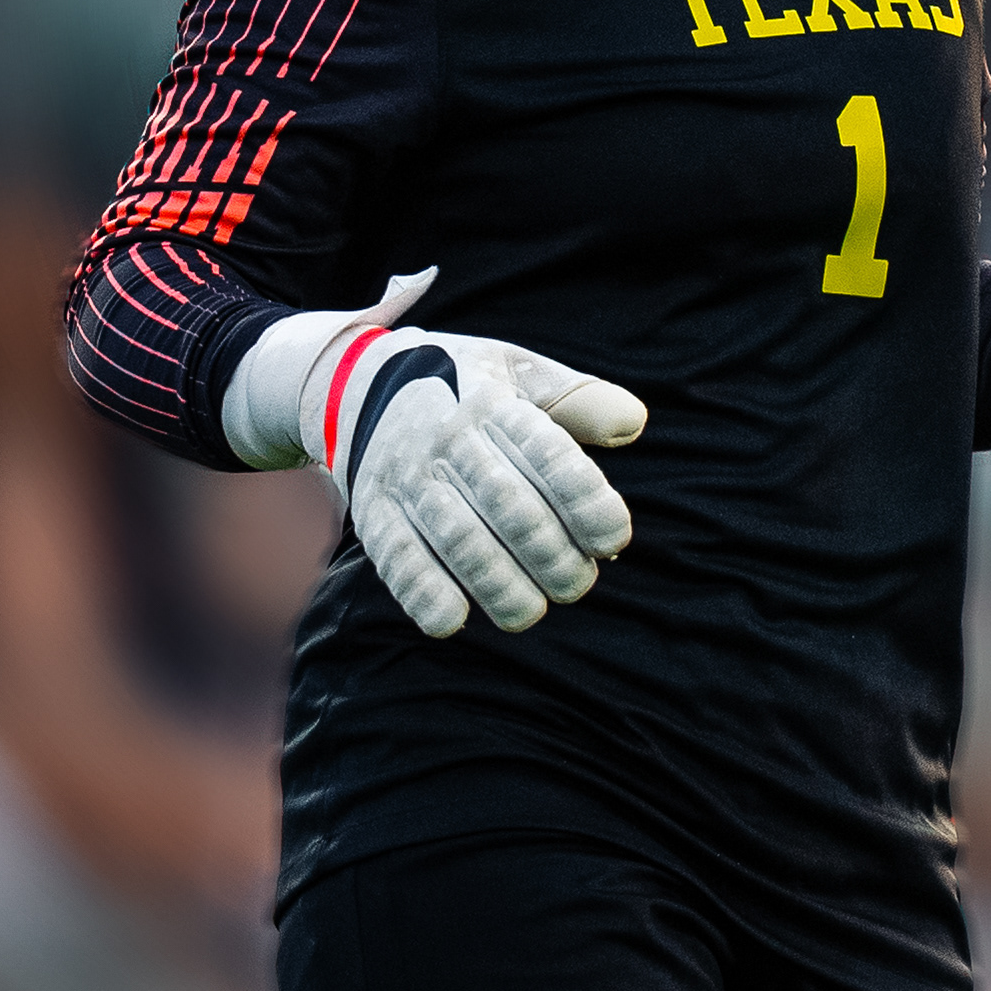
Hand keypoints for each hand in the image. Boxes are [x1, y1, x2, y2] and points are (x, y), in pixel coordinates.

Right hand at [223, 269, 646, 636]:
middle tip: (579, 583)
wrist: (356, 380)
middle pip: (508, 503)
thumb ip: (576, 399)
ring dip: (498, 584)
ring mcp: (406, 476)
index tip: (616, 537)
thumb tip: (634, 423)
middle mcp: (448, 439)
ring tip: (530, 611)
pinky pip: (395, 556)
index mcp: (493, 402)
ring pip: (457, 537)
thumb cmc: (464, 384)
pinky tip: (453, 620)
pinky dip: (422, 592)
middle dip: (550, 554)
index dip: (586, 500)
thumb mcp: (519, 371)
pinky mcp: (372, 511)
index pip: (547, 453)